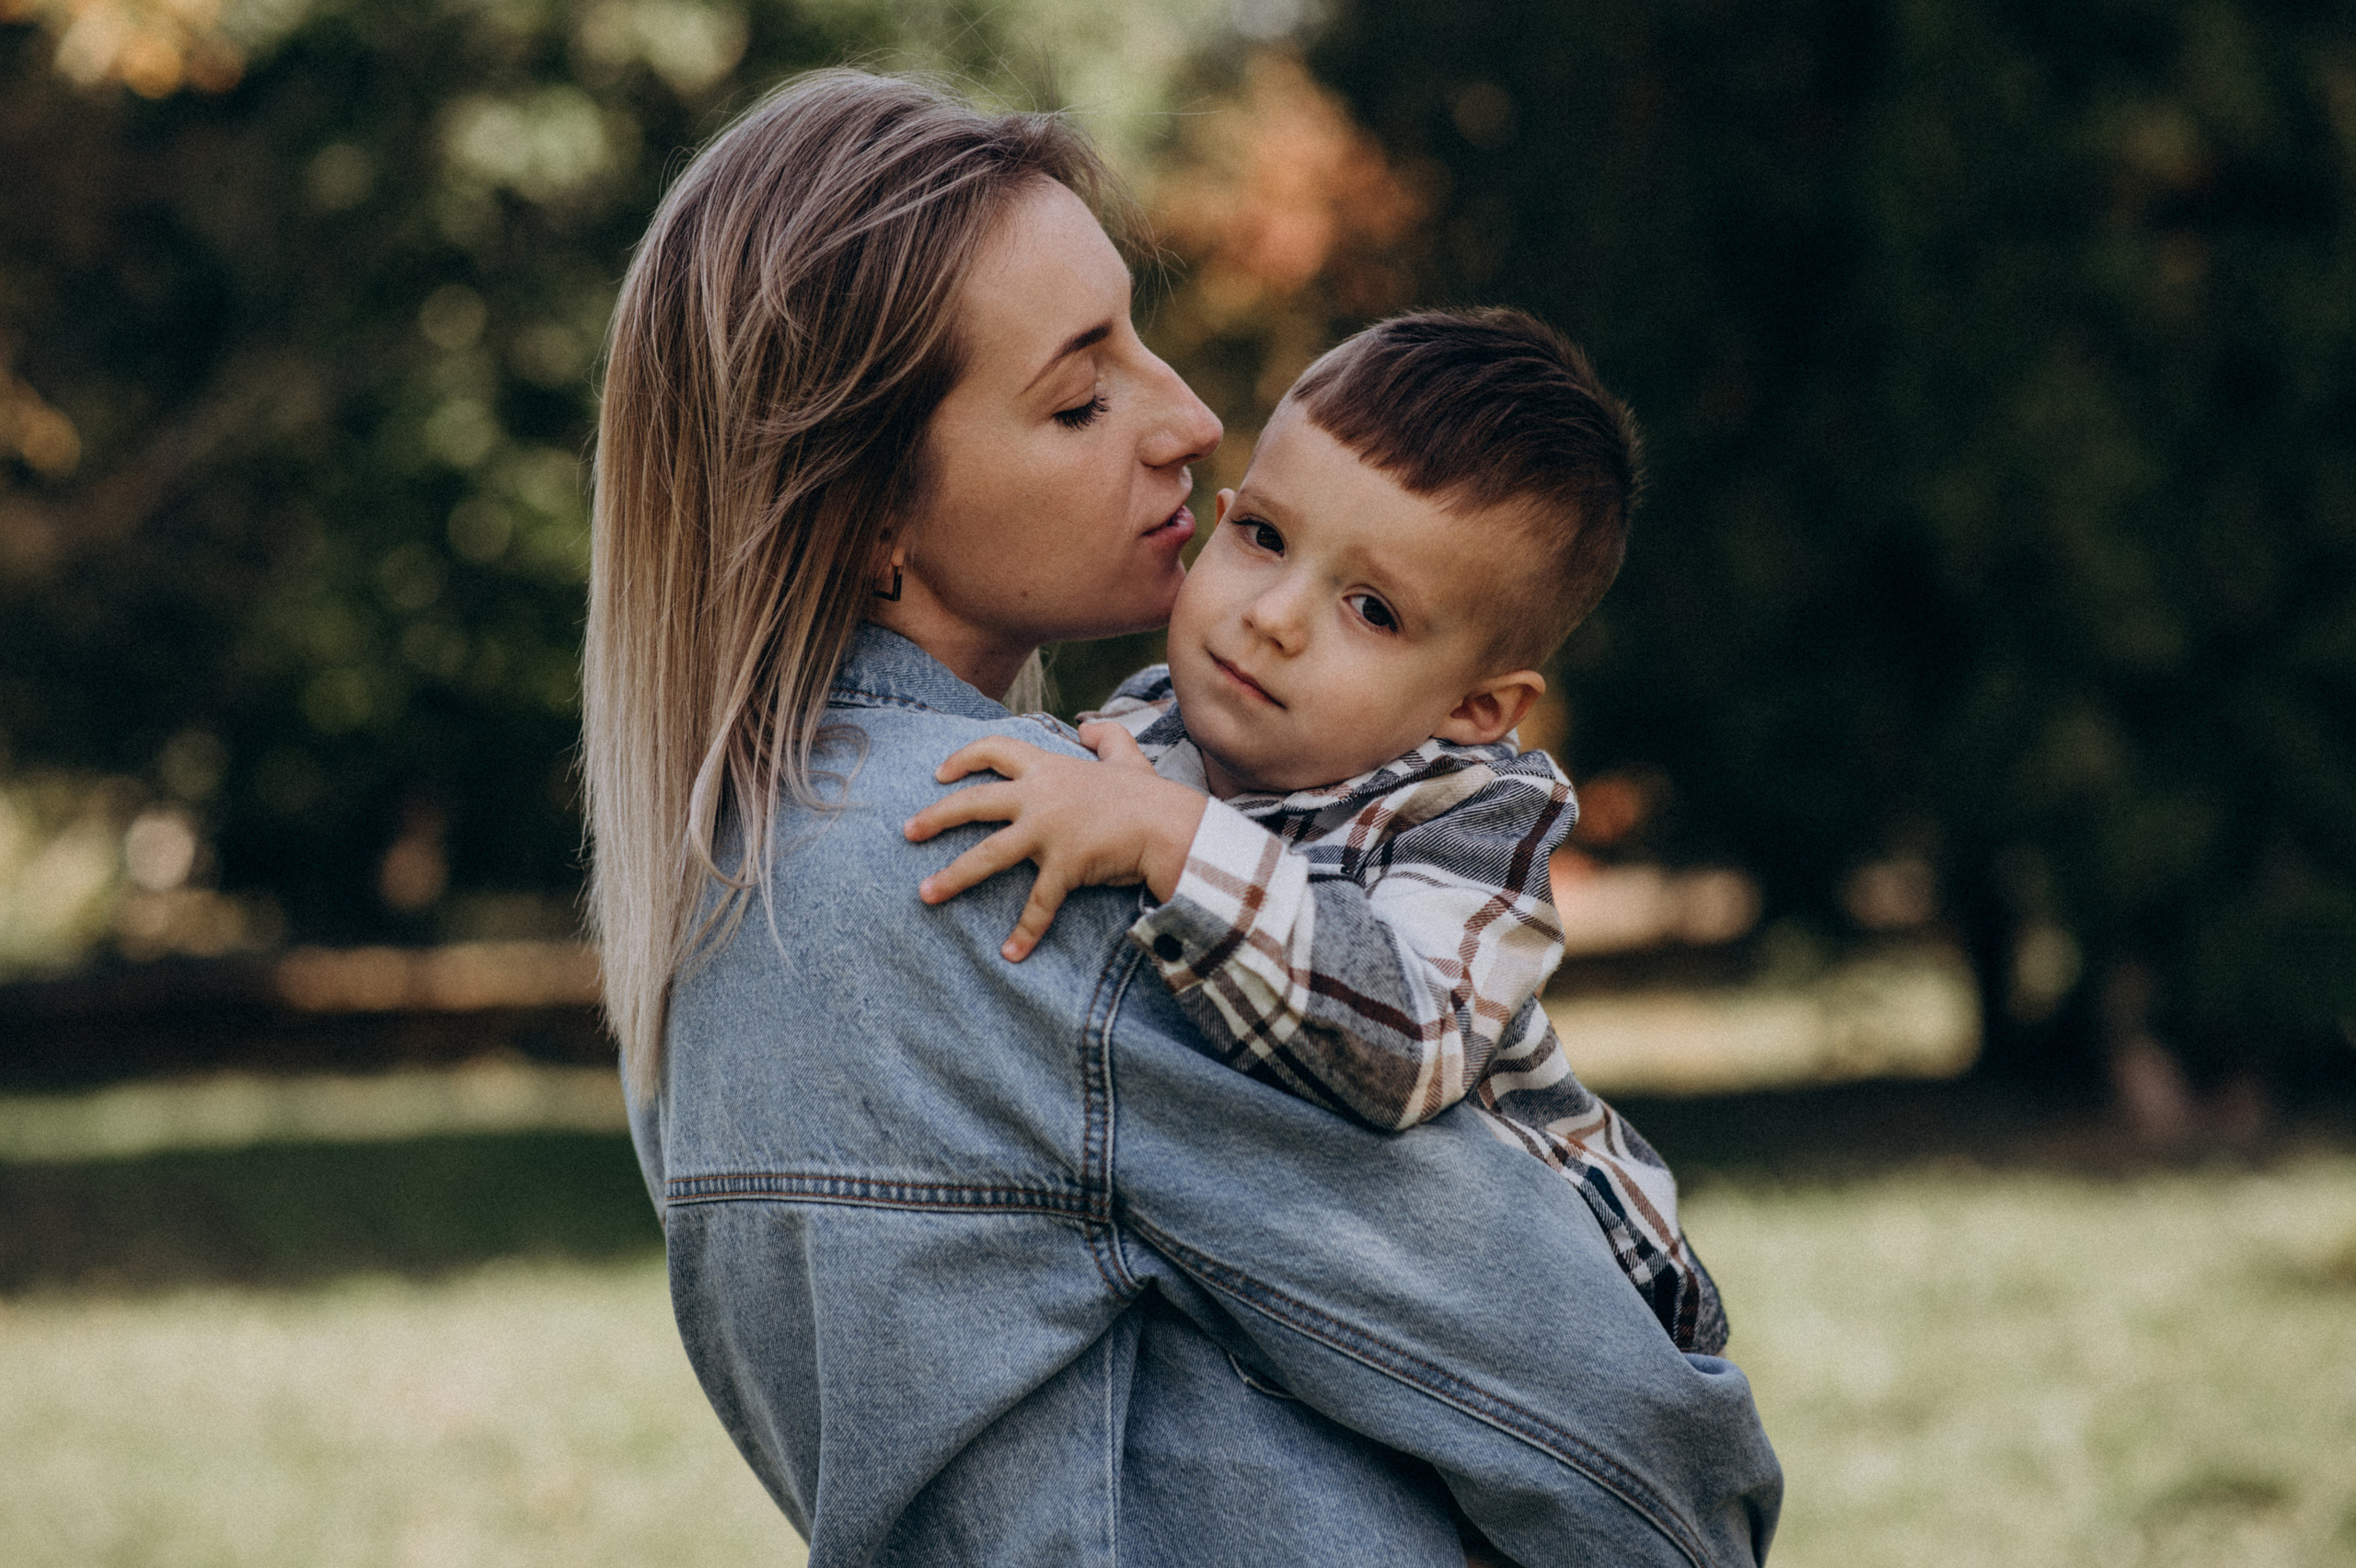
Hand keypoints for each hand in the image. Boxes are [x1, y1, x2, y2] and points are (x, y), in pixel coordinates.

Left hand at [904, 722, 1207, 960]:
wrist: (1170, 826)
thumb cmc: (1149, 795)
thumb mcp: (1127, 757)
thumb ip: (1106, 737)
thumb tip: (1090, 726)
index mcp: (1049, 767)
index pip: (995, 751)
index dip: (963, 758)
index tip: (939, 772)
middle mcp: (1040, 796)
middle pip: (973, 802)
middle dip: (935, 817)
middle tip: (907, 831)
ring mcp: (1048, 831)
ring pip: (988, 856)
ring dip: (953, 876)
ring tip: (924, 893)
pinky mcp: (1064, 865)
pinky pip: (1038, 904)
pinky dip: (1025, 932)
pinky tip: (1009, 954)